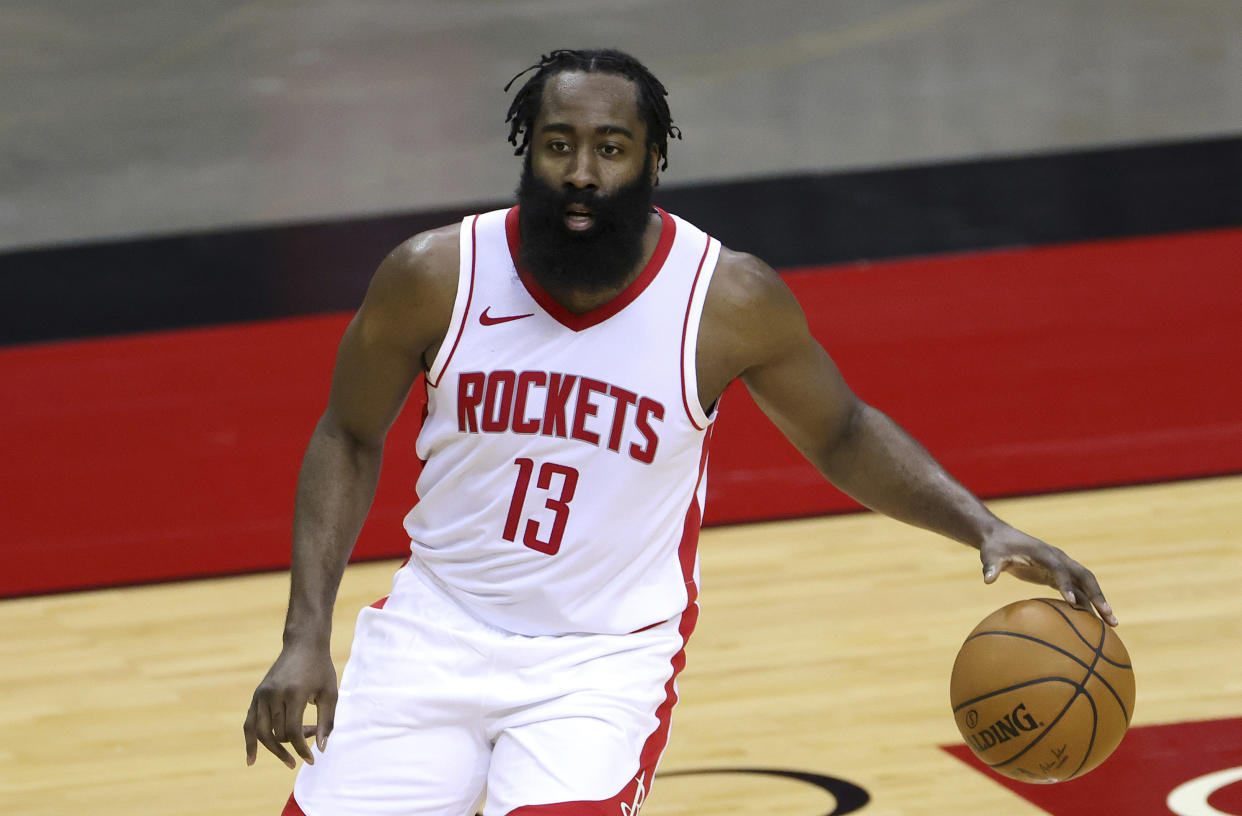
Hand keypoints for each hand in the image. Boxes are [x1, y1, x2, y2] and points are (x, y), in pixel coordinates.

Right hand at [244, 645, 337, 767]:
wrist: (304, 645)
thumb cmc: (320, 670)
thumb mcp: (331, 694)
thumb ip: (327, 722)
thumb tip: (320, 750)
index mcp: (293, 693)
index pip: (293, 732)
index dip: (302, 749)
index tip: (312, 759)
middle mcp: (274, 694)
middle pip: (279, 733)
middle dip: (295, 743)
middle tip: (311, 735)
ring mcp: (262, 695)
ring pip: (261, 732)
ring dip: (275, 749)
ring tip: (289, 761)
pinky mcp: (257, 695)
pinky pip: (249, 724)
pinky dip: (250, 742)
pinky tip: (251, 760)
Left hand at [980, 528, 1118, 625]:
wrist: (1001, 539)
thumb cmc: (996, 548)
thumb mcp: (991, 555)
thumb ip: (991, 566)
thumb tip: (987, 580)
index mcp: (1044, 553)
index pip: (1060, 569)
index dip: (1067, 585)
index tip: (1073, 603)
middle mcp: (1059, 559)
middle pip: (1085, 577)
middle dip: (1098, 595)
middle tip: (1109, 616)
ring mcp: (1061, 567)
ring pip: (1086, 585)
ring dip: (1099, 602)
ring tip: (1112, 625)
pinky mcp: (1058, 576)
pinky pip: (1077, 590)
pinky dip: (1086, 604)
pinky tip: (1093, 624)